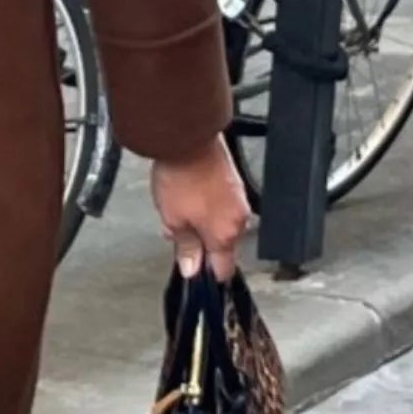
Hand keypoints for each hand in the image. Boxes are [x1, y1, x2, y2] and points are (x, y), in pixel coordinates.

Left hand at [150, 135, 250, 281]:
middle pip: (220, 245)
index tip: (196, 276)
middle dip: (198, 244)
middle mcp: (238, 219)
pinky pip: (219, 206)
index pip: (223, 268)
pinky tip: (184, 197)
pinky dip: (204, 207)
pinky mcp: (233, 184)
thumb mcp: (174, 219)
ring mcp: (238, 200)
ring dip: (199, 224)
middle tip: (175, 234)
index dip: (207, 275)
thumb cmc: (181, 177)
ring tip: (175, 210)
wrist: (188, 138)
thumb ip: (185, 247)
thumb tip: (192, 268)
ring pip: (218, 224)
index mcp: (225, 234)